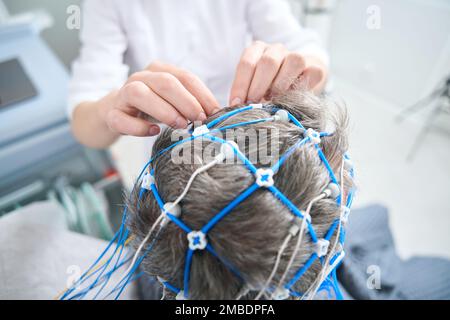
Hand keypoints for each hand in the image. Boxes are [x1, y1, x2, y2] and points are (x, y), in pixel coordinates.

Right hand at [101, 61, 219, 136]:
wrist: (113, 114)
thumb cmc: (150, 108)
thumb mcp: (171, 102)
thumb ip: (190, 105)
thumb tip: (216, 116)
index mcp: (159, 70)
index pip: (185, 77)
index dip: (202, 94)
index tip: (215, 112)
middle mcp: (140, 78)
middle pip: (165, 82)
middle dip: (186, 101)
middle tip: (199, 119)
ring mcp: (123, 94)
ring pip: (140, 93)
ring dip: (164, 110)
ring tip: (180, 125)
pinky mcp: (111, 114)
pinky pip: (121, 119)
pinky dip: (139, 127)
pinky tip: (153, 131)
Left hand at [229, 41, 327, 105]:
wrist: (298, 82)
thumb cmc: (270, 88)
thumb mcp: (254, 88)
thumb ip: (246, 93)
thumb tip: (236, 107)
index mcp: (258, 50)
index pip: (247, 63)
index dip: (240, 85)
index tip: (236, 103)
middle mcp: (277, 49)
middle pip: (268, 62)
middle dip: (258, 86)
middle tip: (253, 104)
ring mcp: (297, 56)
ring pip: (293, 61)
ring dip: (281, 85)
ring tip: (273, 100)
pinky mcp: (314, 67)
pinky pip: (311, 72)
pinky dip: (302, 86)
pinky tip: (293, 98)